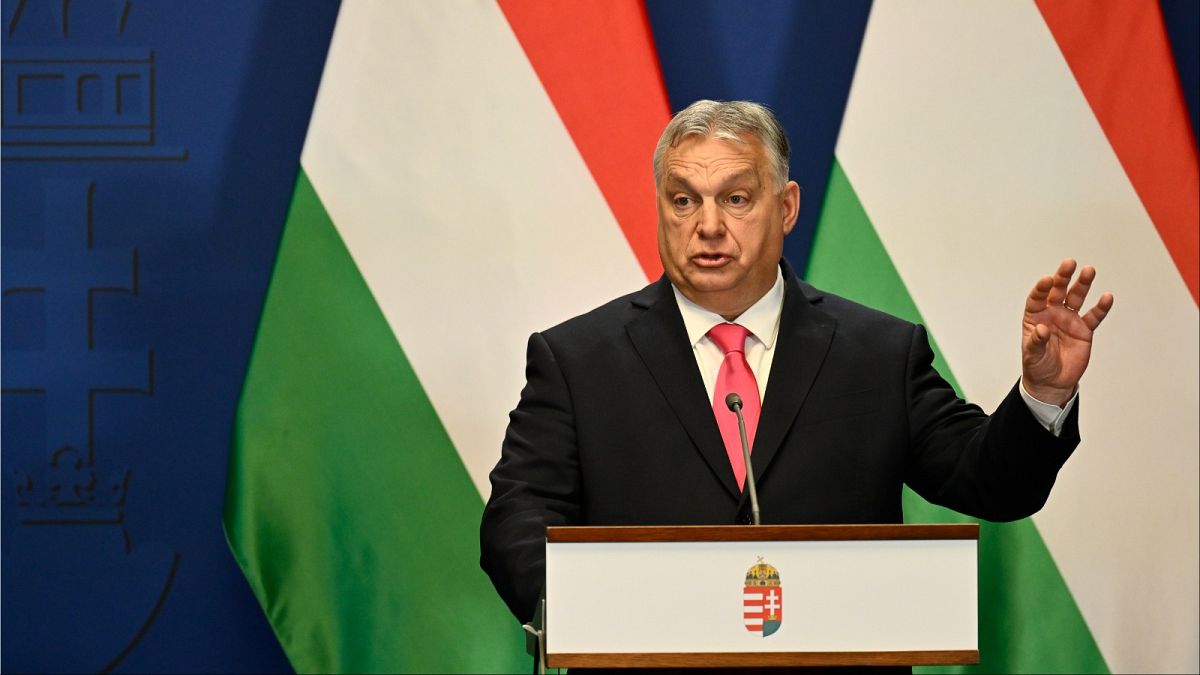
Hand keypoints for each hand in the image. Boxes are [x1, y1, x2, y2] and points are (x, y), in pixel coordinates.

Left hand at [1022, 259, 1113, 405]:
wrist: (1053, 382)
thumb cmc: (1037, 366)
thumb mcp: (1032, 355)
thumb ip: (1036, 342)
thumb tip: (1040, 330)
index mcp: (1035, 317)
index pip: (1037, 298)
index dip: (1041, 288)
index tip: (1047, 280)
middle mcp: (1052, 314)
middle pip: (1058, 291)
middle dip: (1063, 277)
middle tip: (1069, 263)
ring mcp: (1069, 320)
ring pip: (1076, 298)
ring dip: (1082, 284)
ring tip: (1089, 271)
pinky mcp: (1084, 330)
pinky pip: (1093, 316)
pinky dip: (1100, 307)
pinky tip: (1106, 297)